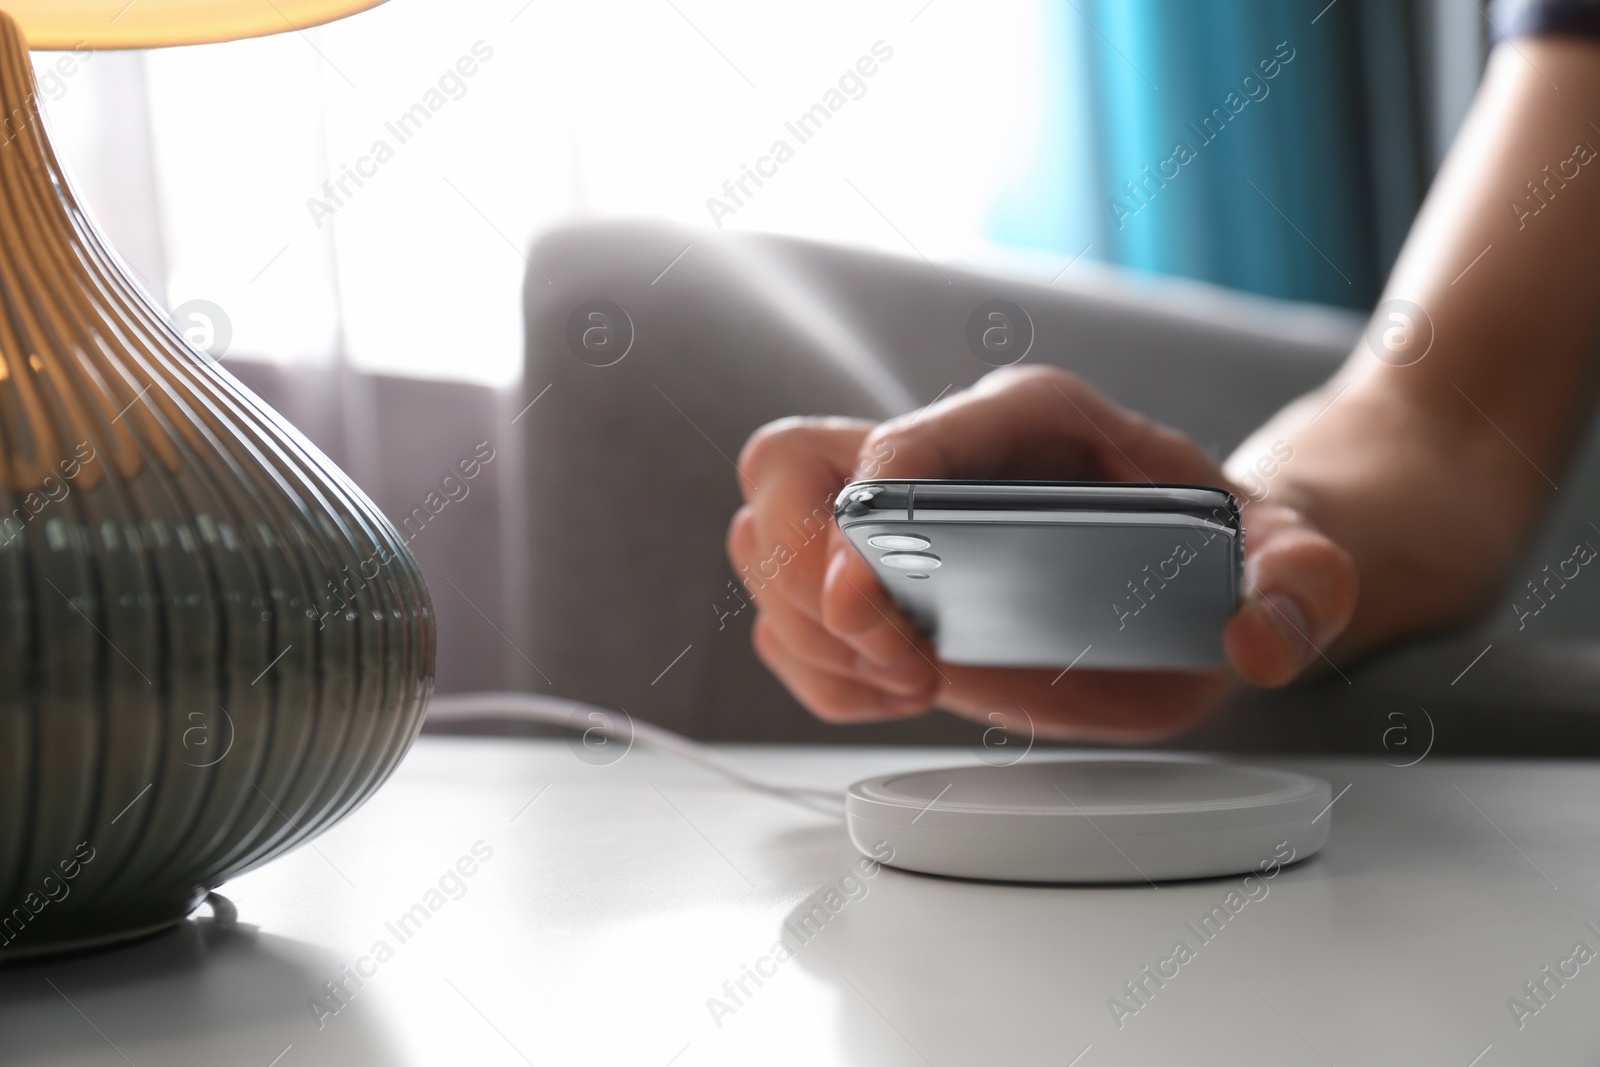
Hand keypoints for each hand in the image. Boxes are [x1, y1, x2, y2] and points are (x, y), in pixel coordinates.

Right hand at [727, 367, 1357, 740]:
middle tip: (892, 651)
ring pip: (762, 538)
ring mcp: (895, 520)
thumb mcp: (1295, 554)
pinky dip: (814, 666)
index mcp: (1030, 421)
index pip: (906, 434)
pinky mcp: (878, 585)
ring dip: (806, 627)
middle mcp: (942, 455)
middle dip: (806, 568)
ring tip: (902, 681)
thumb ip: (1302, 583)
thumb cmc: (1226, 547)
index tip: (885, 590)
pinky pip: (788, 617)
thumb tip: (1251, 637)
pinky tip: (888, 692)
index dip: (870, 503)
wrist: (1202, 574)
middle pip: (788, 466)